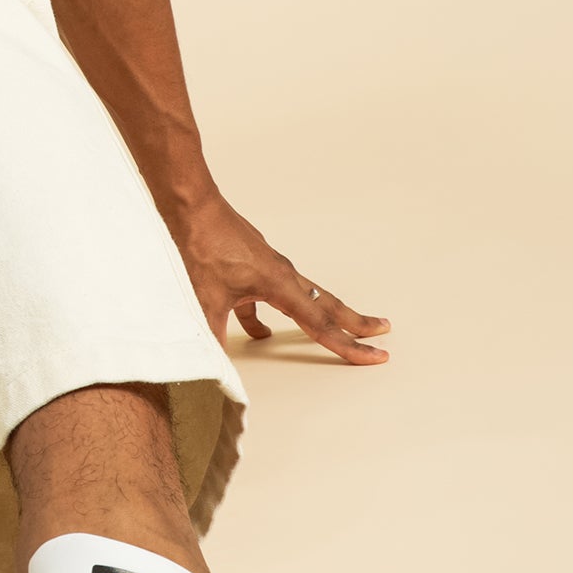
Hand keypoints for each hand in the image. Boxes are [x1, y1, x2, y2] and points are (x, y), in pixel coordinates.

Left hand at [170, 192, 390, 365]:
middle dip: (355, 323)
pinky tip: (257, 331)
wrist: (190, 206)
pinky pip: (269, 296)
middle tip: (382, 332)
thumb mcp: (205, 299)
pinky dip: (267, 315)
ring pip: (302, 299)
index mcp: (279, 285)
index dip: (349, 345)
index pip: (321, 324)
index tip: (376, 355)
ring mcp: (267, 268)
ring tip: (333, 330)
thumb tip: (214, 366)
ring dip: (318, 316)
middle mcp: (281, 275)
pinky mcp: (251, 265)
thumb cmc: (200, 243)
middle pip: (326, 306)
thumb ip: (213, 336)